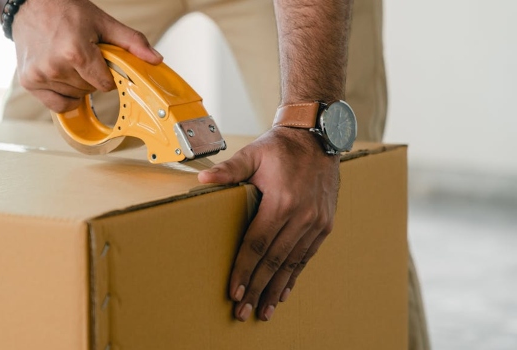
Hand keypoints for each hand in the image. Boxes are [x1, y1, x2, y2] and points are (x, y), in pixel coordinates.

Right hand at [11, 0, 162, 112]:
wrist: (30, 4)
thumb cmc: (65, 10)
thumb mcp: (103, 22)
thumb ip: (132, 42)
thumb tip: (155, 59)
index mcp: (75, 52)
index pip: (105, 84)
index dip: (108, 75)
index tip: (101, 61)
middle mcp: (55, 67)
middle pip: (90, 91)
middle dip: (92, 77)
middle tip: (83, 56)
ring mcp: (40, 76)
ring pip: (75, 97)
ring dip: (77, 84)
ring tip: (68, 61)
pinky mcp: (29, 82)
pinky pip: (57, 105)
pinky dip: (63, 96)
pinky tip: (62, 78)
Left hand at [198, 127, 339, 321]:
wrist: (318, 136)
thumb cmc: (280, 146)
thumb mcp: (253, 153)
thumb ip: (229, 170)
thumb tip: (203, 180)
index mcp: (282, 201)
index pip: (257, 244)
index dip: (244, 270)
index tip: (233, 292)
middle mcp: (302, 216)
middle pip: (274, 261)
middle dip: (256, 288)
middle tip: (243, 311)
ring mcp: (316, 222)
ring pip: (292, 264)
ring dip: (276, 289)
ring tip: (262, 310)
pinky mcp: (324, 224)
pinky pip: (306, 256)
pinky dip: (294, 276)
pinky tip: (283, 292)